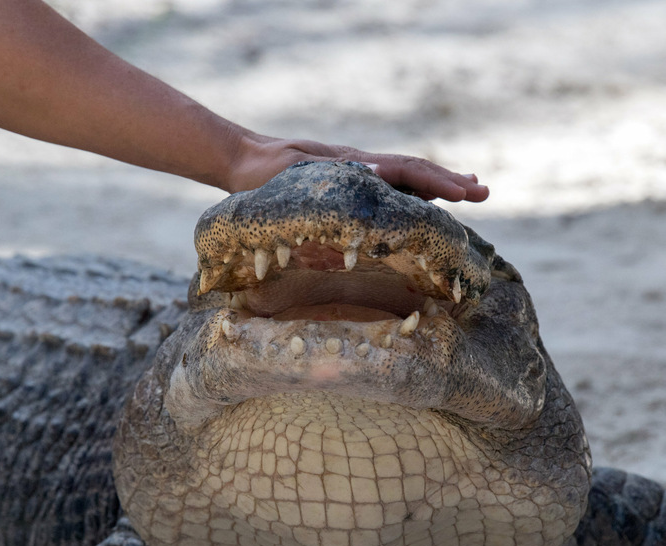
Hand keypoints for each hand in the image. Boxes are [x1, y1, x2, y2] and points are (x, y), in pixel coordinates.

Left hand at [225, 136, 488, 201]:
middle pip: (414, 170)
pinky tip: (421, 200)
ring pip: (405, 176)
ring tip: (468, 189)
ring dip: (436, 184)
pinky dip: (411, 192)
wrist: (243, 162)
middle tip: (484, 192)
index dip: (439, 182)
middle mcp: (361, 165)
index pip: (407, 170)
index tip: (468, 192)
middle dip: (450, 182)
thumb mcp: (294, 174)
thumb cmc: (263, 174)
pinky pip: (388, 187)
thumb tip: (375, 171)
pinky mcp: (346, 182)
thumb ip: (331, 172)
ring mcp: (356, 172)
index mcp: (354, 164)